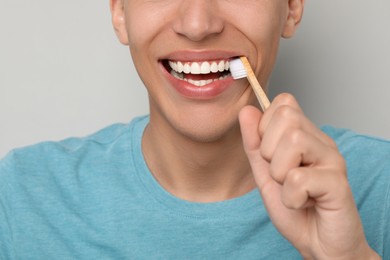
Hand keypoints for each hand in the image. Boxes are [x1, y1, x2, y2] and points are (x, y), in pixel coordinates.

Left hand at [239, 93, 379, 258]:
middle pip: (286, 116)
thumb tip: (246, 110)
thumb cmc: (295, 208)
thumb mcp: (265, 173)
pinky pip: (298, 178)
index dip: (266, 126)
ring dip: (280, 174)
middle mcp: (321, 142)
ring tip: (292, 189)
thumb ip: (254, 143)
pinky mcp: (337, 182)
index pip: (283, 102)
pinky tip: (304, 203)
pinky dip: (291, 197)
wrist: (318, 243)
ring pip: (293, 142)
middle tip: (282, 175)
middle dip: (270, 151)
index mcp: (305, 136)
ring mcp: (332, 160)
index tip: (271, 155)